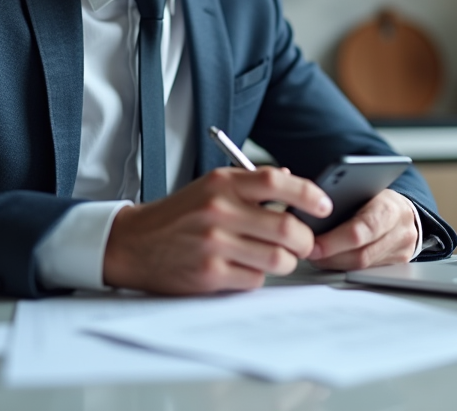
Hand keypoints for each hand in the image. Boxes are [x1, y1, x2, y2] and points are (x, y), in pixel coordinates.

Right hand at [102, 167, 332, 294]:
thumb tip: (293, 179)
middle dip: (304, 240)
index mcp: (222, 183)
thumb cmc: (177, 216)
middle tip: (302, 243)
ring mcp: (214, 243)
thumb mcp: (209, 187)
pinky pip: (255, 279)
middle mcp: (219, 210)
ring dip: (285, 261)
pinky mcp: (209, 274)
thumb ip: (249, 184)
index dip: (309, 194)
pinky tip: (244, 269)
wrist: (132, 243)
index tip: (324, 205)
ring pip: (277, 258)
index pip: (277, 181)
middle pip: (286, 227)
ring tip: (275, 258)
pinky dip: (257, 276)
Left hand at [308, 189, 417, 270]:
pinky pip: (368, 271)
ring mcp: (401, 250)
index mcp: (389, 208)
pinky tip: (333, 260)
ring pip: (363, 266)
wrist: (404, 210)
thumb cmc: (379, 198)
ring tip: (317, 257)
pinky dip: (347, 266)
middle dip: (331, 257)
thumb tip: (313, 214)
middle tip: (310, 253)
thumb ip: (345, 201)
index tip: (313, 244)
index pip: (360, 230)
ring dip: (336, 264)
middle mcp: (400, 232)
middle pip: (361, 254)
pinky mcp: (398, 263)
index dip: (333, 241)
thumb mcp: (365, 191)